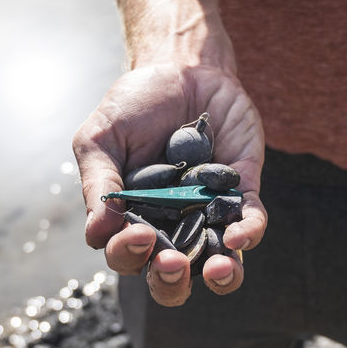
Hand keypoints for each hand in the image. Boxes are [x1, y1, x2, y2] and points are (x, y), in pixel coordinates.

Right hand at [72, 63, 266, 305]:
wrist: (182, 67)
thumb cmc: (135, 104)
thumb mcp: (101, 138)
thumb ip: (98, 184)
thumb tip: (96, 235)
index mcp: (132, 219)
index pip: (128, 255)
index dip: (130, 255)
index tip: (139, 234)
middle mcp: (172, 225)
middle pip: (171, 276)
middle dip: (171, 280)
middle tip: (173, 264)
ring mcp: (210, 212)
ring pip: (219, 264)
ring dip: (222, 276)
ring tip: (219, 269)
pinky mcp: (243, 191)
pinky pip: (250, 223)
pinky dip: (248, 233)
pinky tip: (240, 235)